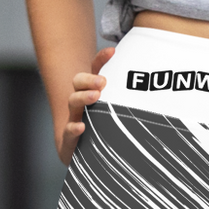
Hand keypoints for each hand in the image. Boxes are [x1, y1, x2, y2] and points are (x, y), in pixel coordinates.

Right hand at [56, 47, 113, 163]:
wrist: (82, 156)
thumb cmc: (100, 129)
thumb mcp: (113, 110)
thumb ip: (121, 91)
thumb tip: (139, 73)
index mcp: (89, 92)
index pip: (94, 71)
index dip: (101, 60)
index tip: (113, 52)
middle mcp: (79, 103)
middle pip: (79, 83)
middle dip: (89, 80)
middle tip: (103, 81)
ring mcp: (73, 119)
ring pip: (74, 103)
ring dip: (83, 97)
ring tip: (95, 96)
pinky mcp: (69, 139)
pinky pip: (69, 132)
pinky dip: (74, 129)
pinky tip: (81, 127)